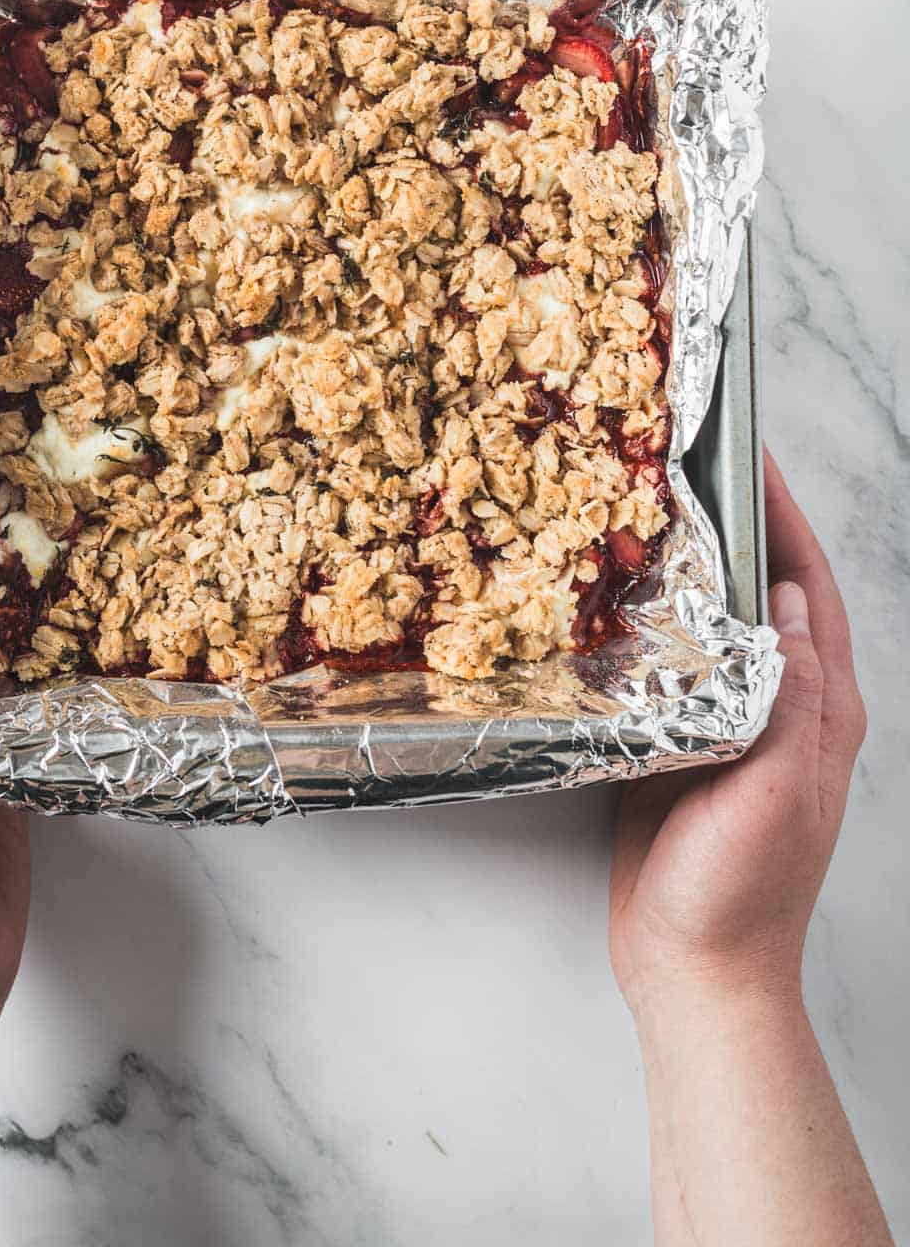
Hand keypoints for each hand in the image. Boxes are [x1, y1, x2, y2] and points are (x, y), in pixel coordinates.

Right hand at [609, 448, 865, 1011]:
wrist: (697, 974)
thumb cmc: (743, 894)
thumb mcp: (779, 792)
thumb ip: (792, 699)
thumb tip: (794, 605)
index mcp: (821, 711)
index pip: (813, 591)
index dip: (787, 520)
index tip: (751, 457)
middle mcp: (780, 706)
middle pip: (764, 595)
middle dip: (735, 526)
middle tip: (682, 469)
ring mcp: (729, 724)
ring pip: (713, 624)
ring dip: (688, 568)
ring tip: (640, 513)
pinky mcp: (678, 745)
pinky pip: (669, 666)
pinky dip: (649, 622)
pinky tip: (612, 599)